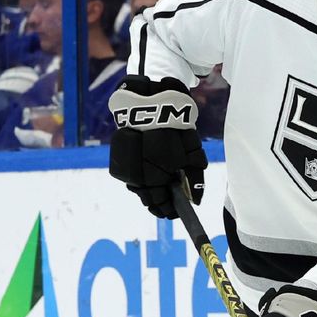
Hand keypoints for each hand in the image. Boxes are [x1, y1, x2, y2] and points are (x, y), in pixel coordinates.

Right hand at [108, 75, 206, 217]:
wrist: (149, 103)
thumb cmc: (175, 129)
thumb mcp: (192, 153)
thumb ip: (194, 179)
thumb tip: (196, 201)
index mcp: (155, 179)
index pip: (162, 205)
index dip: (171, 211)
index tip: (177, 213)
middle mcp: (137, 178)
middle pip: (148, 200)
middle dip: (160, 204)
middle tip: (170, 206)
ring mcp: (127, 170)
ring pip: (139, 190)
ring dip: (150, 193)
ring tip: (161, 193)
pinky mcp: (120, 160)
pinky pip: (132, 177)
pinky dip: (141, 181)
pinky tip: (150, 178)